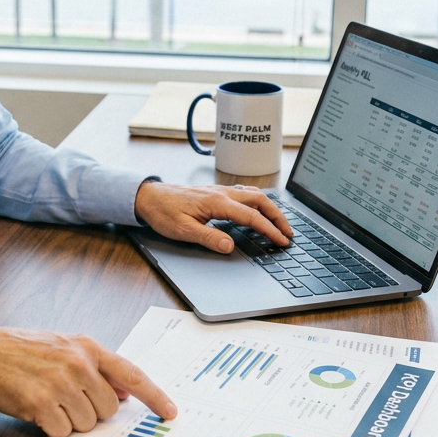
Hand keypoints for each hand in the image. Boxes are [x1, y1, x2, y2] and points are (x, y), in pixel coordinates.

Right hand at [0, 326, 177, 436]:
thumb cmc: (25, 351)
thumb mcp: (66, 347)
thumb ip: (96, 368)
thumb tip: (123, 392)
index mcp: (88, 347)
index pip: (132, 373)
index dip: (155, 396)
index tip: (171, 412)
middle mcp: (78, 363)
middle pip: (108, 409)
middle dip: (90, 411)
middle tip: (66, 397)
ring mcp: (60, 383)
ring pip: (86, 424)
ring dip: (68, 420)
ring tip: (48, 399)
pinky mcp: (41, 404)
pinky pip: (62, 432)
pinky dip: (50, 427)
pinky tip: (37, 409)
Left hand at [133, 181, 292, 253]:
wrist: (149, 196)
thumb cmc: (164, 212)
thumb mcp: (184, 230)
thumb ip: (208, 238)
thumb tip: (230, 246)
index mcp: (217, 202)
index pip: (252, 216)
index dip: (270, 229)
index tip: (282, 240)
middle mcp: (222, 193)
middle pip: (260, 201)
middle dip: (278, 216)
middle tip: (288, 232)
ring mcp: (219, 190)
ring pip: (253, 194)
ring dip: (269, 207)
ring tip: (279, 222)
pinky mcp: (215, 192)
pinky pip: (243, 193)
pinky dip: (257, 201)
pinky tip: (257, 209)